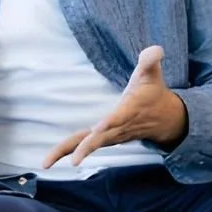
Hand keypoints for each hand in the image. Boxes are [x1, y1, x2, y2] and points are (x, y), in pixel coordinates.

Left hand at [43, 45, 187, 168]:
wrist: (166, 120)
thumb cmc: (153, 92)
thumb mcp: (152, 75)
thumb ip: (150, 62)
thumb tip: (156, 49)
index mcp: (129, 110)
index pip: (119, 118)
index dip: (109, 123)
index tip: (98, 129)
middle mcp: (118, 127)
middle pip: (100, 139)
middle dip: (86, 148)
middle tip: (73, 160)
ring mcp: (111, 136)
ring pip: (88, 145)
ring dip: (69, 152)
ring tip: (46, 162)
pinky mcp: (105, 139)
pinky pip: (84, 146)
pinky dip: (68, 151)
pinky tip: (50, 159)